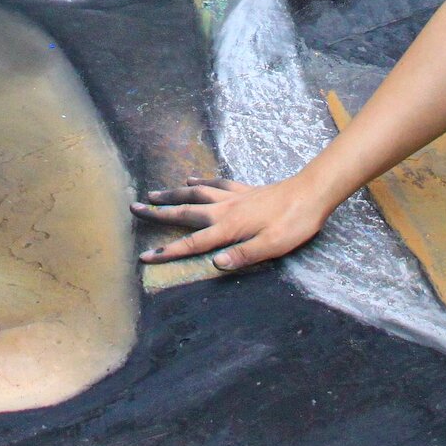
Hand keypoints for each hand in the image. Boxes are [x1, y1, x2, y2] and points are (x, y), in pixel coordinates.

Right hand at [132, 177, 332, 272]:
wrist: (312, 193)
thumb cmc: (295, 223)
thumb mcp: (273, 246)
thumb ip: (244, 255)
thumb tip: (215, 264)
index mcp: (229, 227)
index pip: (193, 243)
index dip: (168, 251)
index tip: (144, 256)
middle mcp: (225, 210)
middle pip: (185, 212)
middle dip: (158, 213)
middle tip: (134, 208)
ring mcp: (234, 197)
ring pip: (195, 194)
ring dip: (173, 195)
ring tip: (153, 194)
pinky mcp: (244, 190)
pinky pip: (216, 184)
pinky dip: (200, 183)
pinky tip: (191, 181)